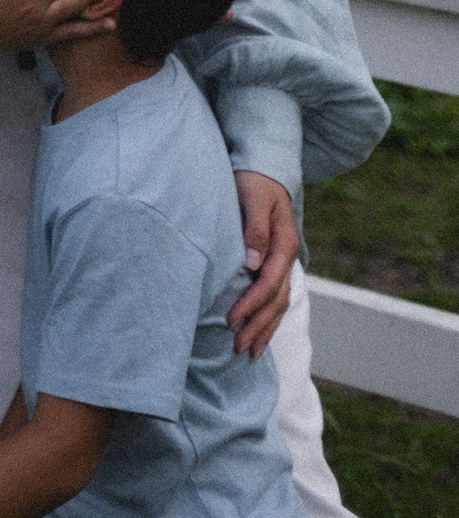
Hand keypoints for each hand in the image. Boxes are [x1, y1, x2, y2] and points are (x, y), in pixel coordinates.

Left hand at [228, 171, 298, 355]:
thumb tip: (252, 264)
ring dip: (264, 328)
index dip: (250, 305)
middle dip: (258, 326)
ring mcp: (282, 262)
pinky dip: (267, 317)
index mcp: (283, 245)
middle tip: (238, 348)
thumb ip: (255, 229)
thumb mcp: (253, 197)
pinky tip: (258, 331)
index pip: (268, 284)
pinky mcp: (274, 262)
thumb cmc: (254, 179)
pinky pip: (275, 296)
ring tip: (249, 352)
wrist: (264, 165)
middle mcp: (287, 258)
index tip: (231, 321)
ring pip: (278, 304)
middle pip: (276, 301)